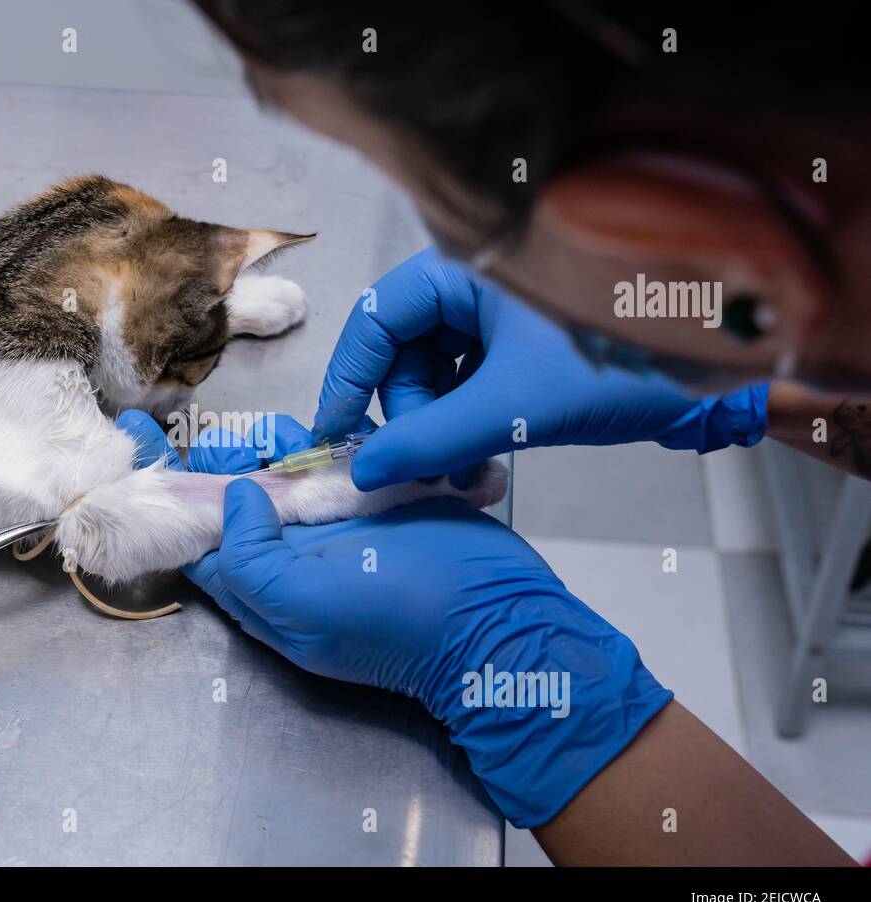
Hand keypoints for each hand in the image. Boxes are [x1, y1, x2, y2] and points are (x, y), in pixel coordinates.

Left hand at [116, 410, 671, 827]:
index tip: (135, 439)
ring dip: (274, 447)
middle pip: (237, 502)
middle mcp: (293, 560)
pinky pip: (339, 464)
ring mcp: (337, 530)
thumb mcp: (307, 605)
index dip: (165, 493)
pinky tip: (325, 429)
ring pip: (287, 476)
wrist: (500, 618)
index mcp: (265, 589)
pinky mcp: (380, 502)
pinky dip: (327, 442)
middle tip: (226, 437)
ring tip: (275, 435)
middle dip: (222, 461)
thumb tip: (231, 498)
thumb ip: (251, 557)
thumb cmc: (398, 619)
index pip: (197, 539)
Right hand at [313, 248, 768, 490]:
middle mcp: (475, 286)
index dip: (349, 378)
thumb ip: (432, 439)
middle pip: (403, 351)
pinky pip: (469, 384)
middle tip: (419, 465)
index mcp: (465, 271)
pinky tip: (479, 462)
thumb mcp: (514, 405)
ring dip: (437, 428)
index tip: (336, 433)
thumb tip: (365, 470)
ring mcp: (500, 317)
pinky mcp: (523, 347)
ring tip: (459, 474)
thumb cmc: (621, 359)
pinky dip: (466, 425)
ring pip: (435, 373)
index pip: (376, 318)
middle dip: (406, 414)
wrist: (722, 368)